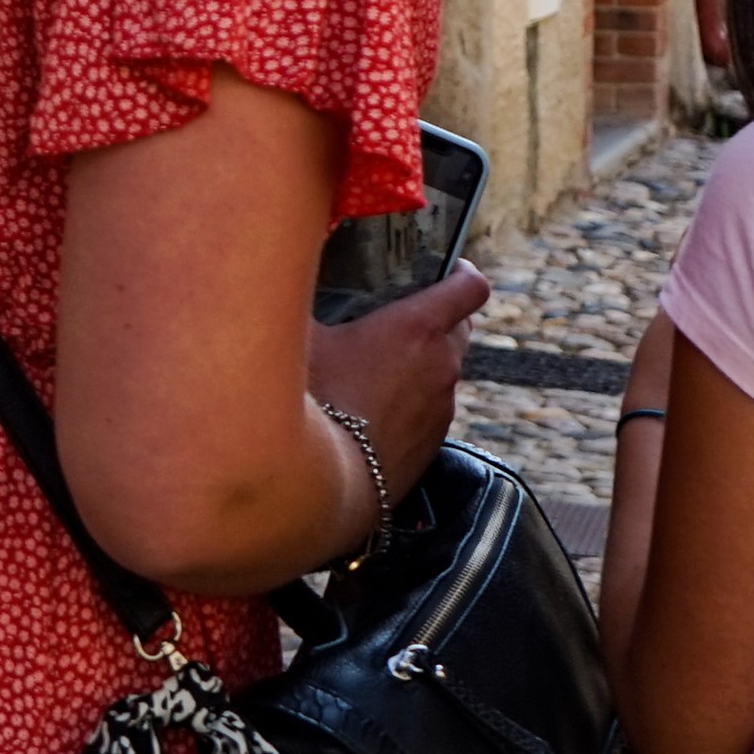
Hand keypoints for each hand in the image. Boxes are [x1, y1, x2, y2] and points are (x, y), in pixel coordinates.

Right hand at [305, 263, 486, 520]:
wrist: (323, 485)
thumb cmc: (312, 403)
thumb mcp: (298, 337)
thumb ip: (301, 298)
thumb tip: (283, 272)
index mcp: (418, 328)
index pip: (471, 286)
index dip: (462, 272)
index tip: (446, 268)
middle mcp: (442, 364)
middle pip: (461, 326)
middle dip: (440, 315)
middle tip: (399, 313)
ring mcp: (442, 406)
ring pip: (446, 368)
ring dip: (424, 359)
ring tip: (380, 363)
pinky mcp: (434, 441)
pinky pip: (433, 405)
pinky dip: (415, 397)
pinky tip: (376, 405)